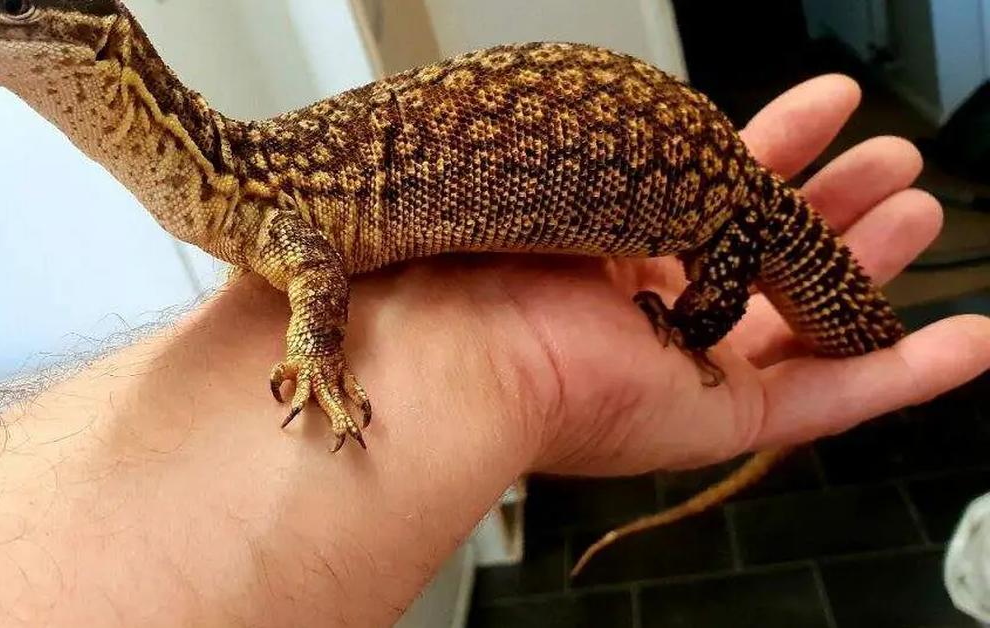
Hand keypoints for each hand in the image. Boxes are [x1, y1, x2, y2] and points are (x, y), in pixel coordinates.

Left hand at [346, 74, 989, 476]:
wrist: (470, 344)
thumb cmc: (494, 255)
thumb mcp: (587, 180)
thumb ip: (641, 162)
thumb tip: (670, 114)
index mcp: (617, 250)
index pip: (715, 200)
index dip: (775, 151)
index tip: (825, 106)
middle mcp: (657, 312)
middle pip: (772, 258)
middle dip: (835, 202)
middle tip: (890, 160)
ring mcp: (694, 370)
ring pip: (807, 320)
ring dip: (869, 267)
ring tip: (922, 213)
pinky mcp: (723, 422)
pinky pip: (830, 397)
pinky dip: (905, 373)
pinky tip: (964, 342)